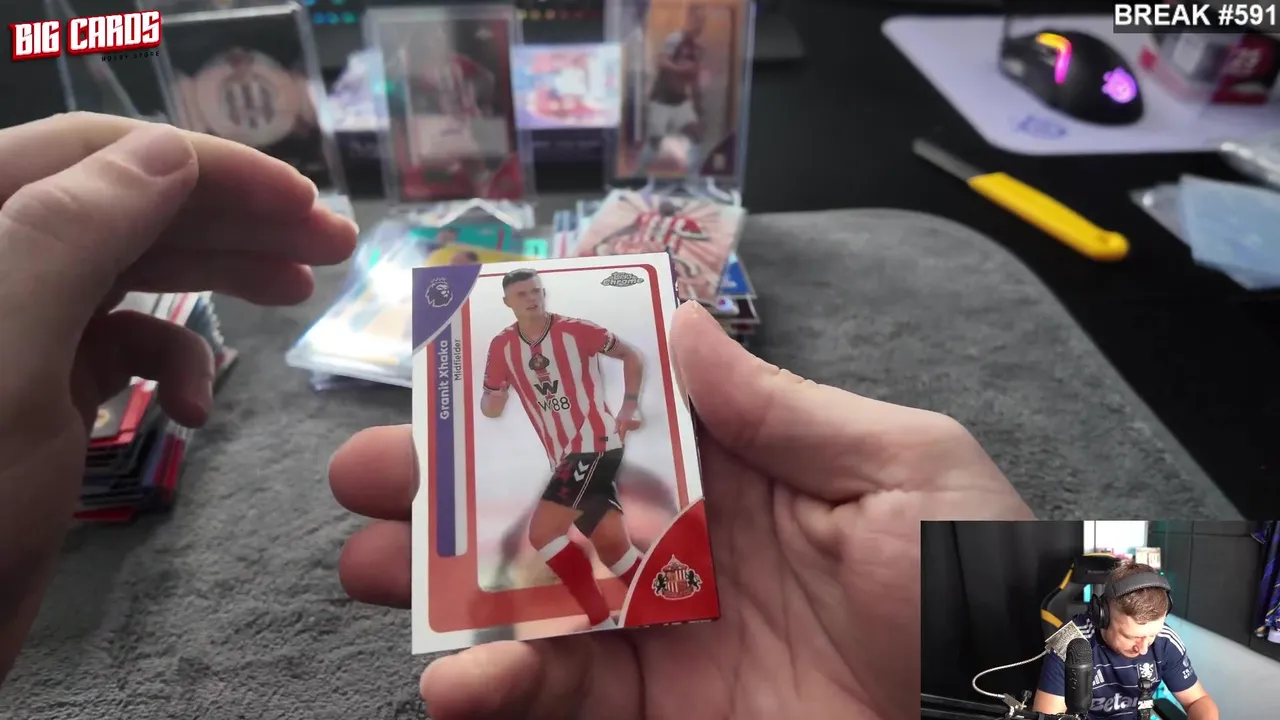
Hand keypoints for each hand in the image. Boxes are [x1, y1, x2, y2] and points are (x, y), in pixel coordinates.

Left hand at [0, 113, 357, 683]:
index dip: (208, 168)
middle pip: (127, 205)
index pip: (96, 155)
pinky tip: (196, 408)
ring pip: (134, 266)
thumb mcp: (4, 362)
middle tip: (334, 243)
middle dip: (233, 219)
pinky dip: (174, 364)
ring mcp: (16, 319)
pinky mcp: (38, 378)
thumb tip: (167, 153)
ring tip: (301, 292)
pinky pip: (123, 342)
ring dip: (220, 276)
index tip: (303, 201)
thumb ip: (71, 235)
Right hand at [329, 302, 1032, 719]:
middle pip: (549, 505)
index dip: (533, 391)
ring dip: (444, 587)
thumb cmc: (977, 582)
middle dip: (454, 487)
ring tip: (366, 567)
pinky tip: (453, 682)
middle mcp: (689, 542)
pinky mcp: (660, 715)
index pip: (616, 414)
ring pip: (533, 599)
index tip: (449, 366)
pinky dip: (503, 689)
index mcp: (742, 465)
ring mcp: (668, 633)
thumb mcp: (898, 468)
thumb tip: (677, 320)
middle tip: (364, 473)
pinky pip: (567, 696)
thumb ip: (779, 406)